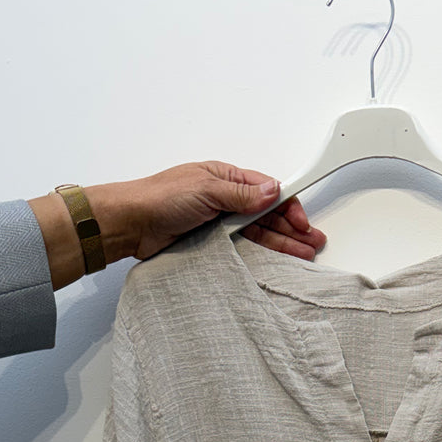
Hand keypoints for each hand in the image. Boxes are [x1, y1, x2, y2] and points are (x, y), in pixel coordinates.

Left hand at [29, 161, 326, 290]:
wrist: (130, 225)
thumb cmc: (159, 198)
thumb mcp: (205, 189)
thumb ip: (241, 193)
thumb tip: (271, 190)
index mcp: (225, 178)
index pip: (267, 189)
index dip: (288, 204)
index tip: (304, 219)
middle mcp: (224, 200)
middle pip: (267, 214)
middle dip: (292, 228)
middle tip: (312, 243)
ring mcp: (218, 223)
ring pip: (258, 234)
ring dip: (281, 243)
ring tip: (303, 255)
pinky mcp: (210, 244)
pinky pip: (242, 250)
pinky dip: (261, 255)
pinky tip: (276, 262)